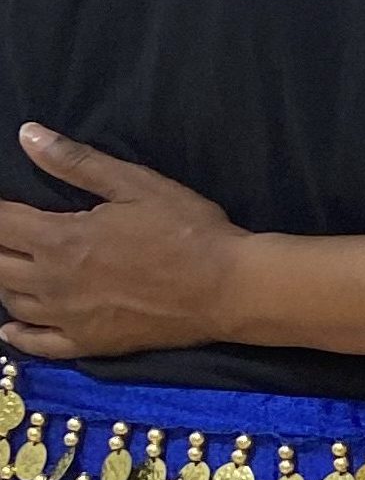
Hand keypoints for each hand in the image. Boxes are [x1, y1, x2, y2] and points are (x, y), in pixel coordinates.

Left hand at [0, 127, 247, 357]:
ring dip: (4, 282)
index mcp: (60, 237)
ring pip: (11, 301)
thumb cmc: (188, 230)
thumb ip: (77, 162)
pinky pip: (36, 344)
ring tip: (14, 267)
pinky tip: (11, 326)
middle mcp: (52, 280)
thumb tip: (27, 135)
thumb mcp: (137, 185)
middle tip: (7, 234)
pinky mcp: (88, 344)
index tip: (1, 204)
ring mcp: (68, 317)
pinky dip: (16, 335)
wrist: (228, 288)